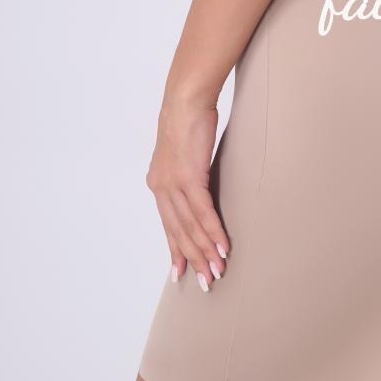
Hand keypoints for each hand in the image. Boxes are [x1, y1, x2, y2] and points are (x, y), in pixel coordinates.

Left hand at [146, 95, 229, 291]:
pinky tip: (221, 247)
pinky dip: (213, 232)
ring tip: (217, 271)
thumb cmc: (189, 119)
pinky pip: (202, 212)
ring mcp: (173, 184)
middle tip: (206, 282)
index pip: (169, 224)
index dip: (176, 250)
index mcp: (159, 183)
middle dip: (193, 259)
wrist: (186, 99)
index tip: (180, 272)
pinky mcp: (189, 177)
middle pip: (179, 231)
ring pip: (190, 227)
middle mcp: (161, 187)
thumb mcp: (185, 151)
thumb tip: (198, 180)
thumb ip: (188, 170)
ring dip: (206, 251)